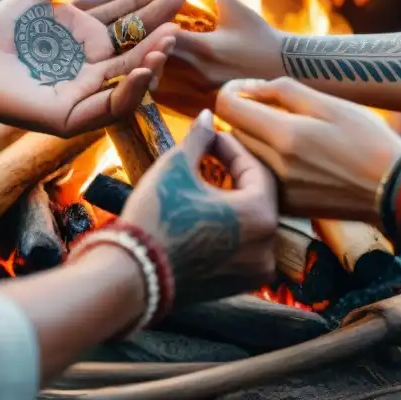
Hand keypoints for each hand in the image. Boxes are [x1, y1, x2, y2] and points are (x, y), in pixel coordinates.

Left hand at [0, 0, 200, 134]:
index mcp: (90, 35)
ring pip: (132, 75)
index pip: (133, 11)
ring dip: (154, 56)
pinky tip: (144, 68)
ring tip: (171, 36)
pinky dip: (130, 89)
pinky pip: (109, 105)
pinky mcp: (72, 115)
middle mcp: (96, 62)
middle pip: (140, 38)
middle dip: (167, 16)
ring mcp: (87, 89)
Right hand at [121, 109, 278, 303]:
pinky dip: (233, 230)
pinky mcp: (241, 285)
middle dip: (235, 174)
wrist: (132, 275)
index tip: (211, 138)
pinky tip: (209, 216)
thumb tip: (207, 115)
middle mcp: (267, 244)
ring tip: (209, 185)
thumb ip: (199, 138)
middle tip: (211, 158)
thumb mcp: (175, 167)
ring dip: (235, 201)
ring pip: (253, 222)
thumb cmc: (155, 218)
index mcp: (259, 213)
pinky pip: (246, 247)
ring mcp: (256, 269)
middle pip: (259, 195)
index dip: (232, 148)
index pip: (256, 169)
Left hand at [154, 0, 282, 117]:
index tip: (145, 12)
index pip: (164, 34)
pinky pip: (175, 85)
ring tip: (144, 45)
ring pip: (163, 74)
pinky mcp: (203, 95)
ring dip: (154, 58)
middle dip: (147, 42)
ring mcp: (200, 87)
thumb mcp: (236, 8)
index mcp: (205, 47)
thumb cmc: (261, 35)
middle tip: (135, 30)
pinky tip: (162, 60)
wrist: (286, 67)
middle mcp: (198, 70)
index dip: (152, 23)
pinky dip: (167, 72)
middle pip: (157, 57)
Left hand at [215, 78, 400, 221]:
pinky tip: (293, 157)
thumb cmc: (368, 140)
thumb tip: (250, 88)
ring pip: (245, 155)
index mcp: (285, 135)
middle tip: (270, 105)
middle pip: (233, 130)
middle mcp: (275, 166)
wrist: (395, 190)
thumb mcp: (329, 104)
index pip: (227, 107)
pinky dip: (266, 163)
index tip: (247, 89)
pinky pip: (260, 177)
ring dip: (253, 138)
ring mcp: (279, 190)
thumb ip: (284, 91)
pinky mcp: (287, 206)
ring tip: (284, 131)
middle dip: (244, 113)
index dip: (232, 91)